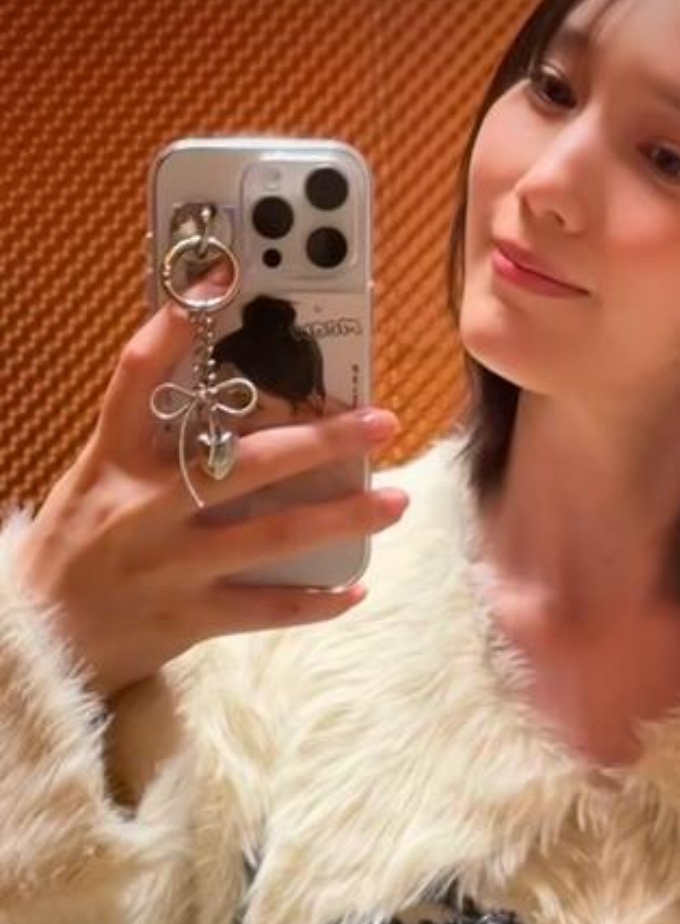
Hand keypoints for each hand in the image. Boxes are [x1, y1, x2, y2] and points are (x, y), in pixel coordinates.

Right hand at [16, 264, 407, 702]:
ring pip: (275, 534)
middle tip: (380, 423)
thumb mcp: (96, 481)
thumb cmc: (75, 551)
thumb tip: (220, 399)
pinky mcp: (190, 616)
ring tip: (395, 501)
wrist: (38, 639)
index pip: (139, 378)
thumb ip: (148, 442)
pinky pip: (268, 609)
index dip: (175, 330)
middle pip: (247, 460)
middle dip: (323, 440)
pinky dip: (317, 601)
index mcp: (115, 461)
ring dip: (344, 517)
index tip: (219, 283)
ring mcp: (173, 563)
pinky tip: (357, 587)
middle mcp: (146, 506)